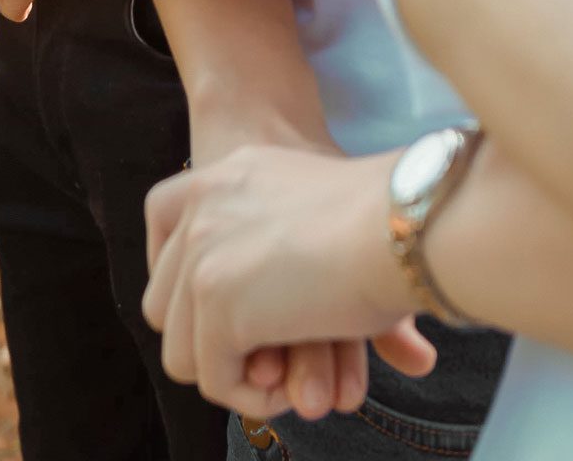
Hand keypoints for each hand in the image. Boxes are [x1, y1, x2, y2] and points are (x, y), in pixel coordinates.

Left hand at [142, 145, 438, 419]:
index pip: (166, 234)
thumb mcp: (317, 214)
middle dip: (210, 338)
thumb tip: (265, 312)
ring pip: (180, 348)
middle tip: (267, 360)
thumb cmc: (392, 219)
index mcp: (222, 175)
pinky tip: (293, 393)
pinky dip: (252, 398)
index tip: (233, 313)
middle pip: (165, 299)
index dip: (190, 285)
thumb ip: (274, 249)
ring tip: (286, 383)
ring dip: (231, 374)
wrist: (406, 222)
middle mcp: (199, 207)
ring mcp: (200, 255)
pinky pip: (213, 379)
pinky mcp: (216, 304)